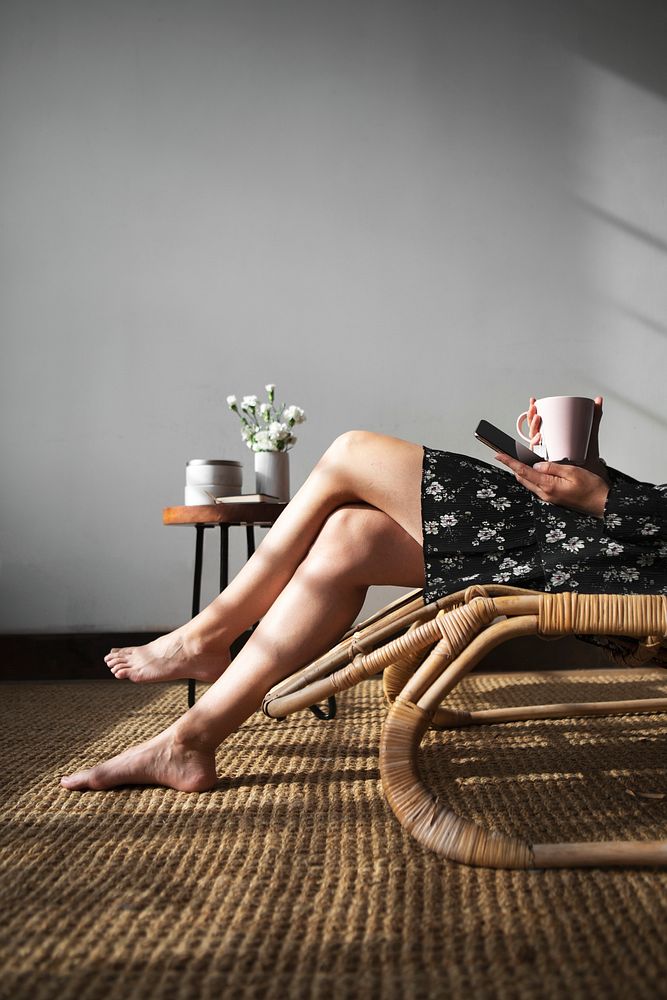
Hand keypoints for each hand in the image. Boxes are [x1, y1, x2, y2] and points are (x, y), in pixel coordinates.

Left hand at [495, 452, 609, 517]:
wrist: (602, 504)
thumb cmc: (592, 489)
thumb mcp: (572, 472)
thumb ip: (552, 467)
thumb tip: (536, 464)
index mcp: (548, 486)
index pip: (523, 471)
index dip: (510, 462)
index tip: (499, 454)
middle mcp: (545, 494)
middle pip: (522, 477)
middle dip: (513, 465)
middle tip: (504, 453)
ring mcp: (548, 497)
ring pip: (529, 482)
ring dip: (521, 471)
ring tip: (516, 458)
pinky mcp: (553, 498)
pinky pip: (537, 485)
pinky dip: (531, 476)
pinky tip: (533, 469)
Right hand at [527, 394, 608, 480]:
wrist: (592, 475)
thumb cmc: (589, 459)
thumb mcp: (591, 435)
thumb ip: (594, 418)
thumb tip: (599, 400)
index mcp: (552, 438)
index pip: (539, 423)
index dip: (534, 412)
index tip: (534, 401)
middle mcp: (546, 446)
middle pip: (533, 431)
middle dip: (531, 419)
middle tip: (536, 411)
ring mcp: (545, 456)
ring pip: (533, 441)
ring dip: (533, 430)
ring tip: (538, 420)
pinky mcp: (546, 464)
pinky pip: (536, 454)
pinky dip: (535, 445)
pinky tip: (539, 438)